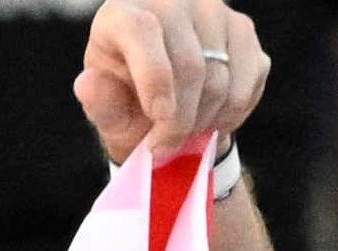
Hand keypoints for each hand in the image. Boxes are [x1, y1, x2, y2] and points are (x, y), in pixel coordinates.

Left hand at [76, 0, 268, 166]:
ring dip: (205, 121)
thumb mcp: (106, 107)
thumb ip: (99, 100)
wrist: (164, 101)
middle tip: (165, 148)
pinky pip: (249, 79)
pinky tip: (211, 121)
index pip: (143, 32)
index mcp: (125, 10)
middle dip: (179, 121)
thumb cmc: (126, 101)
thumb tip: (87, 83)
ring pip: (222, 78)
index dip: (154, 79)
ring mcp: (214, 11)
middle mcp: (173, 0)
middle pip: (190, 65)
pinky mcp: (243, 29)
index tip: (157, 120)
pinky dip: (232, 113)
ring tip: (185, 136)